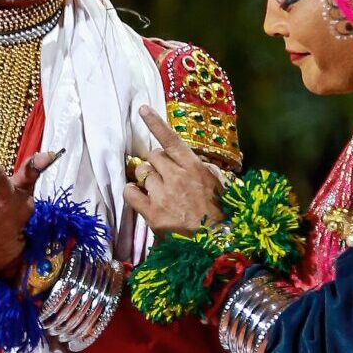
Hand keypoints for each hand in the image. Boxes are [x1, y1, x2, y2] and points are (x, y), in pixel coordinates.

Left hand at [123, 106, 224, 233]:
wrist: (216, 243)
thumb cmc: (221, 215)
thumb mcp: (220, 186)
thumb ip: (205, 170)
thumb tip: (195, 162)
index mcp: (194, 168)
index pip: (171, 140)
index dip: (155, 123)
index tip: (142, 110)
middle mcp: (176, 177)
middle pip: (153, 155)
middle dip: (155, 162)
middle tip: (163, 175)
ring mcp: (162, 194)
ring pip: (143, 173)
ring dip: (147, 178)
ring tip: (156, 190)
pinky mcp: (152, 213)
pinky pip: (131, 193)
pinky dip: (132, 191)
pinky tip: (139, 196)